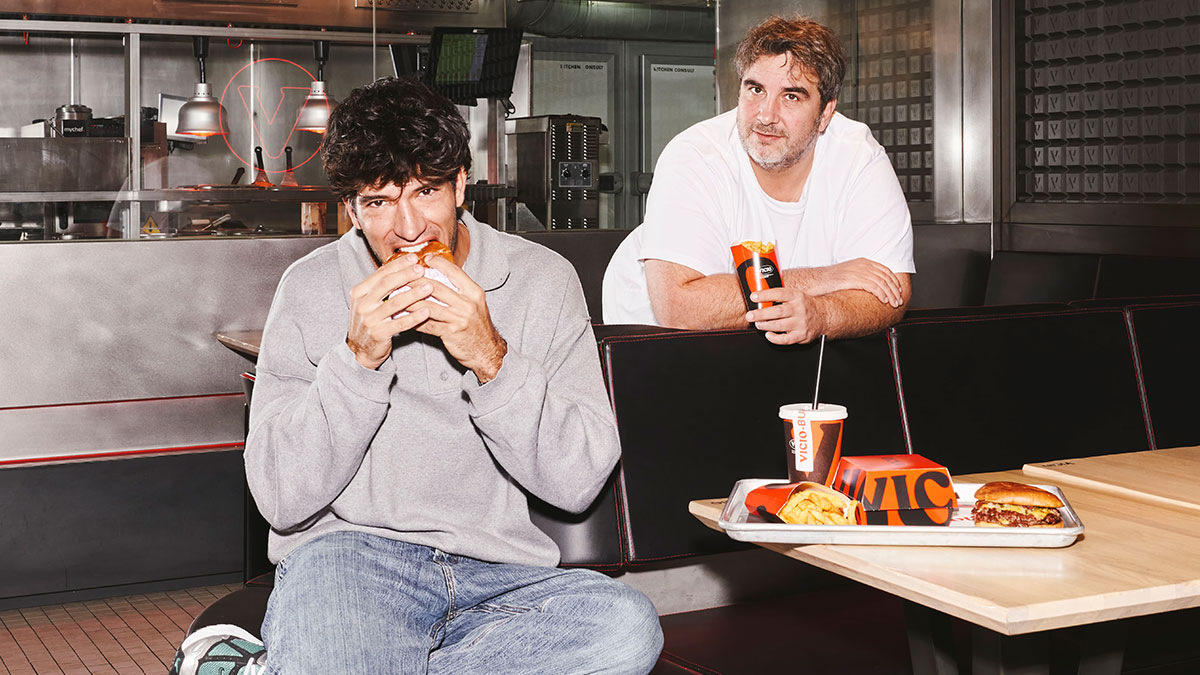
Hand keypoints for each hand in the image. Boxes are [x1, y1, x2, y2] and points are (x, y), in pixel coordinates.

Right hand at [345, 253, 433, 369]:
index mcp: (360, 292)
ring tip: (429, 287)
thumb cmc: (370, 321)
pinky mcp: (379, 333)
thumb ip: (382, 287)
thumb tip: (404, 268)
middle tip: (422, 269)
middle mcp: (363, 304)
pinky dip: (414, 317)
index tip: (413, 258)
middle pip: (386, 284)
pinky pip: (400, 323)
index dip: (398, 265)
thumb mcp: (369, 301)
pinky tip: (427, 311)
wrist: (360, 349)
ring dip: (414, 294)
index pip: (380, 274)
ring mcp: (370, 319)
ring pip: (395, 303)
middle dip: (406, 275)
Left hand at [412, 255, 507, 382]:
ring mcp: (459, 319)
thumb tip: (439, 276)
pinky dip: (414, 320)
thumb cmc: (477, 325)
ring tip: (397, 296)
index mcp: (474, 292)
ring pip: (428, 306)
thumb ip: (459, 290)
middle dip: (417, 281)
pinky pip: (427, 324)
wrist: (486, 351)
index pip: (454, 272)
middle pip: (437, 287)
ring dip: (410, 301)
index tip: (426, 258)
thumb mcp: (475, 303)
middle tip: (402, 276)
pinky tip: (404, 317)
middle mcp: (468, 304)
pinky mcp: (450, 333)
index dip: (439, 263)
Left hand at [746, 287, 825, 344]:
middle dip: (761, 314)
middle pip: (778, 311)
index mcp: (797, 296)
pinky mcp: (801, 335)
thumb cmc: (804, 306)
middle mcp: (800, 309)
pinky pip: (785, 340)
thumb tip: (759, 295)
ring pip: (779, 325)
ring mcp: (801, 323)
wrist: (823, 316)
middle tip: (750, 315)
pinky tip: (768, 335)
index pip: (779, 293)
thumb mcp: (795, 296)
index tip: (754, 296)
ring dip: (765, 325)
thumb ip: (779, 296)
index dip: (765, 295)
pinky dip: (774, 338)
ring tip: (758, 324)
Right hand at [802, 258, 903, 307]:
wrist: (816, 280)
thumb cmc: (829, 280)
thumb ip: (861, 277)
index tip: (898, 290)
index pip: (885, 270)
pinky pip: (873, 286)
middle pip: (886, 276)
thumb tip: (871, 286)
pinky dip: (881, 294)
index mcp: (862, 262)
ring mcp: (858, 271)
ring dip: (890, 294)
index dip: (894, 281)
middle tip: (898, 300)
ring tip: (893, 303)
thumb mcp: (848, 274)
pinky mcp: (854, 279)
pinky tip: (883, 301)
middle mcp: (862, 265)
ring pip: (882, 282)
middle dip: (894, 290)